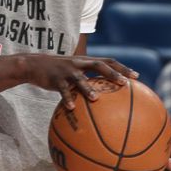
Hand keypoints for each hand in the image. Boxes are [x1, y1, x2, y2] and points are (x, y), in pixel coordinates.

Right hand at [16, 53, 136, 108]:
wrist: (34, 65)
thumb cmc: (58, 72)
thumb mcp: (73, 72)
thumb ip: (88, 81)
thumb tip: (104, 98)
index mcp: (86, 61)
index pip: (108, 61)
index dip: (123, 68)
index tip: (137, 76)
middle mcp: (79, 63)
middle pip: (99, 65)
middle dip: (112, 74)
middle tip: (123, 83)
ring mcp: (67, 70)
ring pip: (80, 78)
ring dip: (88, 88)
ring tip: (96, 99)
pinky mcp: (55, 79)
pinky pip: (62, 90)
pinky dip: (68, 99)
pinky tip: (73, 108)